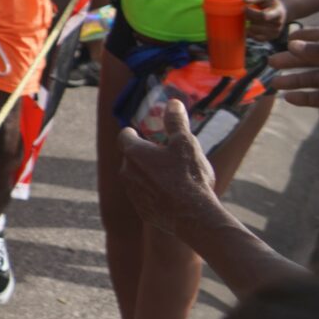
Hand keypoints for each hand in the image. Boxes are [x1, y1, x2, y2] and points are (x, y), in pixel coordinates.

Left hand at [116, 103, 222, 239]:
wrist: (193, 216)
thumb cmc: (189, 176)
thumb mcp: (186, 143)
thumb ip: (176, 122)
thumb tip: (172, 102)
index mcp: (134, 153)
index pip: (125, 136)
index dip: (131, 133)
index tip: (135, 131)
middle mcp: (126, 172)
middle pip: (131, 158)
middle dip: (144, 154)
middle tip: (162, 154)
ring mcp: (132, 193)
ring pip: (137, 178)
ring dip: (149, 175)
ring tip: (172, 176)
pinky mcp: (142, 210)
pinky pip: (146, 196)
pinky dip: (155, 193)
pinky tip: (173, 196)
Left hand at [244, 0, 288, 39]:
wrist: (281, 11)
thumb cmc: (270, 2)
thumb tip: (244, 0)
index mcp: (277, 12)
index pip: (264, 16)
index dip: (251, 12)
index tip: (244, 8)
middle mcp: (278, 23)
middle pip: (258, 23)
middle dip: (248, 18)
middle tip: (245, 13)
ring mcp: (275, 31)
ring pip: (256, 31)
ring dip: (248, 25)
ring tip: (249, 19)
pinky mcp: (271, 37)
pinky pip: (257, 38)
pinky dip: (250, 34)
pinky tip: (249, 27)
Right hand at [266, 26, 318, 119]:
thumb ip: (318, 50)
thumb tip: (292, 46)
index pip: (318, 38)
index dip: (301, 39)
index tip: (283, 40)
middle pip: (311, 60)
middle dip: (291, 61)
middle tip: (271, 62)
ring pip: (312, 79)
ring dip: (294, 80)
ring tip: (274, 82)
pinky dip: (304, 97)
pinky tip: (289, 98)